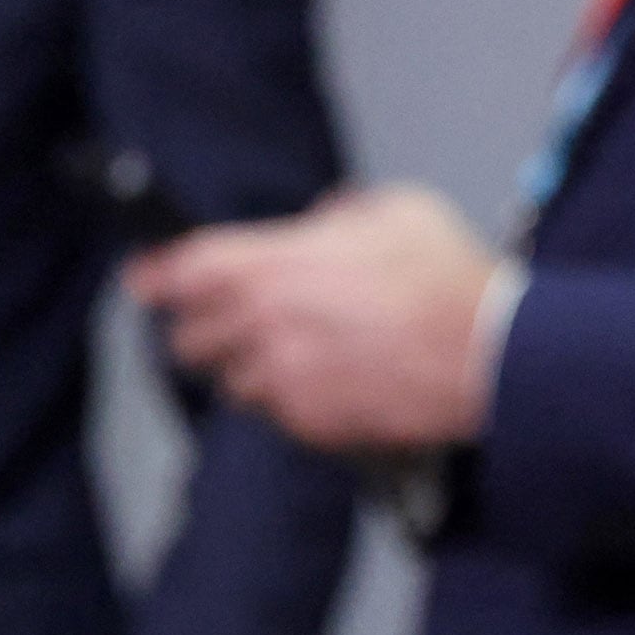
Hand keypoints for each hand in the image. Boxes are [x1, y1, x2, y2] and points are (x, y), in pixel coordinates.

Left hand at [124, 185, 499, 453]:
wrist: (489, 357)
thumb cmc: (447, 282)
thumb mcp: (392, 210)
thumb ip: (338, 216)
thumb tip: (321, 225)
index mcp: (272, 265)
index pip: (182, 271)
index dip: (155, 275)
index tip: (145, 278)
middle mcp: (264, 326)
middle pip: (190, 338)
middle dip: (204, 328)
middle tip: (230, 319)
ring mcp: (284, 381)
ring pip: (233, 383)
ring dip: (251, 368)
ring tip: (299, 352)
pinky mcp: (311, 424)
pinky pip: (280, 414)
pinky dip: (294, 400)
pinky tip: (333, 379)